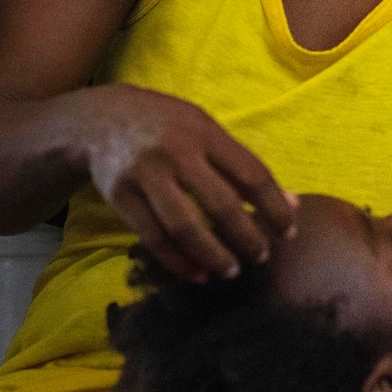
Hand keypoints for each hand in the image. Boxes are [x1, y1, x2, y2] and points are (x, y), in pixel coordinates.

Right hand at [72, 83, 295, 280]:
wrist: (99, 119)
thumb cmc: (166, 127)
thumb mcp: (205, 131)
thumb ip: (242, 165)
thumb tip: (292, 205)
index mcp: (204, 132)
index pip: (250, 174)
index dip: (274, 207)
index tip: (289, 233)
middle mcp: (175, 151)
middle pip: (220, 204)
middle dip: (247, 237)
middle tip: (261, 256)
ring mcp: (145, 174)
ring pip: (185, 226)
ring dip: (213, 255)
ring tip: (231, 270)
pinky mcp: (121, 196)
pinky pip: (153, 238)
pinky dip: (178, 261)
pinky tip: (197, 272)